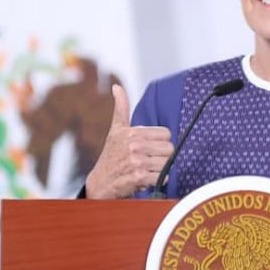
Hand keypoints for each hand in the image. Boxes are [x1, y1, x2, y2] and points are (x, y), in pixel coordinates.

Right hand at [84, 84, 173, 198]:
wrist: (100, 183)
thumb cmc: (111, 155)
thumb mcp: (116, 130)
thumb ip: (121, 107)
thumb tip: (117, 87)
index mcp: (132, 132)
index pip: (166, 134)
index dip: (160, 142)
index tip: (149, 148)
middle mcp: (134, 145)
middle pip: (169, 148)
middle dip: (162, 156)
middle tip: (148, 160)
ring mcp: (137, 161)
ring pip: (168, 163)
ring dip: (160, 169)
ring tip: (147, 169)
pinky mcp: (139, 177)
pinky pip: (163, 177)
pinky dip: (158, 181)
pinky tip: (146, 179)